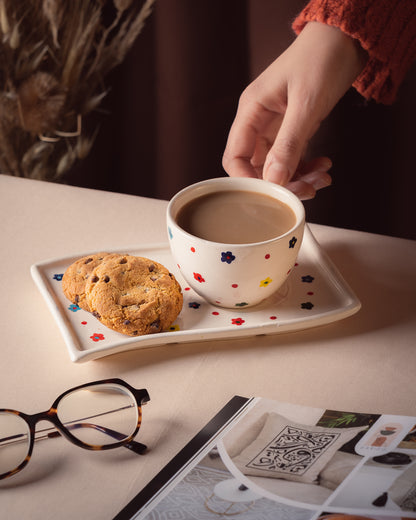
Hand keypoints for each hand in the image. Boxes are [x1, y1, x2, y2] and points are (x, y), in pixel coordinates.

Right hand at [222, 22, 366, 198]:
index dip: (248, 181)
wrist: (346, 38)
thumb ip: (289, 143)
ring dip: (298, 177)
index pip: (235, 157)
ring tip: (322, 177)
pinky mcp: (293, 128)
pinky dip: (307, 166)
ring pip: (277, 165)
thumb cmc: (322, 58)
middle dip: (280, 182)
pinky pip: (293, 157)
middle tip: (306, 189)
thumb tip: (274, 179)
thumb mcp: (306, 103)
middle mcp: (259, 120)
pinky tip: (323, 166)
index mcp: (251, 110)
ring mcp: (276, 125)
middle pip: (257, 166)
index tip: (272, 194)